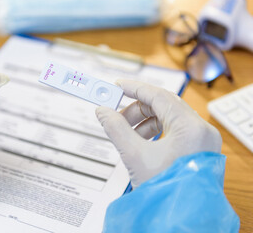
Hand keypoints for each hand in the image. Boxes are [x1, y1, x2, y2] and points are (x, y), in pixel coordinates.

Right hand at [96, 80, 221, 186]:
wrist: (180, 219)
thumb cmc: (166, 192)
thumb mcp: (135, 156)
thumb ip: (115, 129)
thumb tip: (103, 112)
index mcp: (191, 127)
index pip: (159, 95)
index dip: (134, 88)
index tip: (117, 85)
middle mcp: (201, 130)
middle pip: (163, 106)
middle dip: (136, 109)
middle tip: (116, 115)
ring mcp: (201, 140)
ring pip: (168, 118)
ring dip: (144, 122)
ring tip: (126, 133)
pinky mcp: (197, 148)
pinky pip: (173, 131)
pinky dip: (154, 132)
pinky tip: (140, 142)